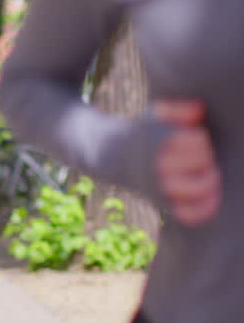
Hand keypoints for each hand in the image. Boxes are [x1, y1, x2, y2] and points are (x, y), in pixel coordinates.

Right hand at [154, 100, 220, 225]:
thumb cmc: (143, 132)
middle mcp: (158, 164)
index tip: (195, 139)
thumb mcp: (158, 113)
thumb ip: (181, 108)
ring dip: (209, 180)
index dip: (202, 139)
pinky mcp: (161, 203)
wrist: (110, 155)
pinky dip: (204, 208)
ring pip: (197, 187)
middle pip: (202, 160)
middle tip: (201, 157)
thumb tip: (200, 110)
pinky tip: (212, 197)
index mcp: (158, 140)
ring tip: (210, 174)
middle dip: (206, 156)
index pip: (199, 140)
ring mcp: (159, 186)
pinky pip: (188, 213)